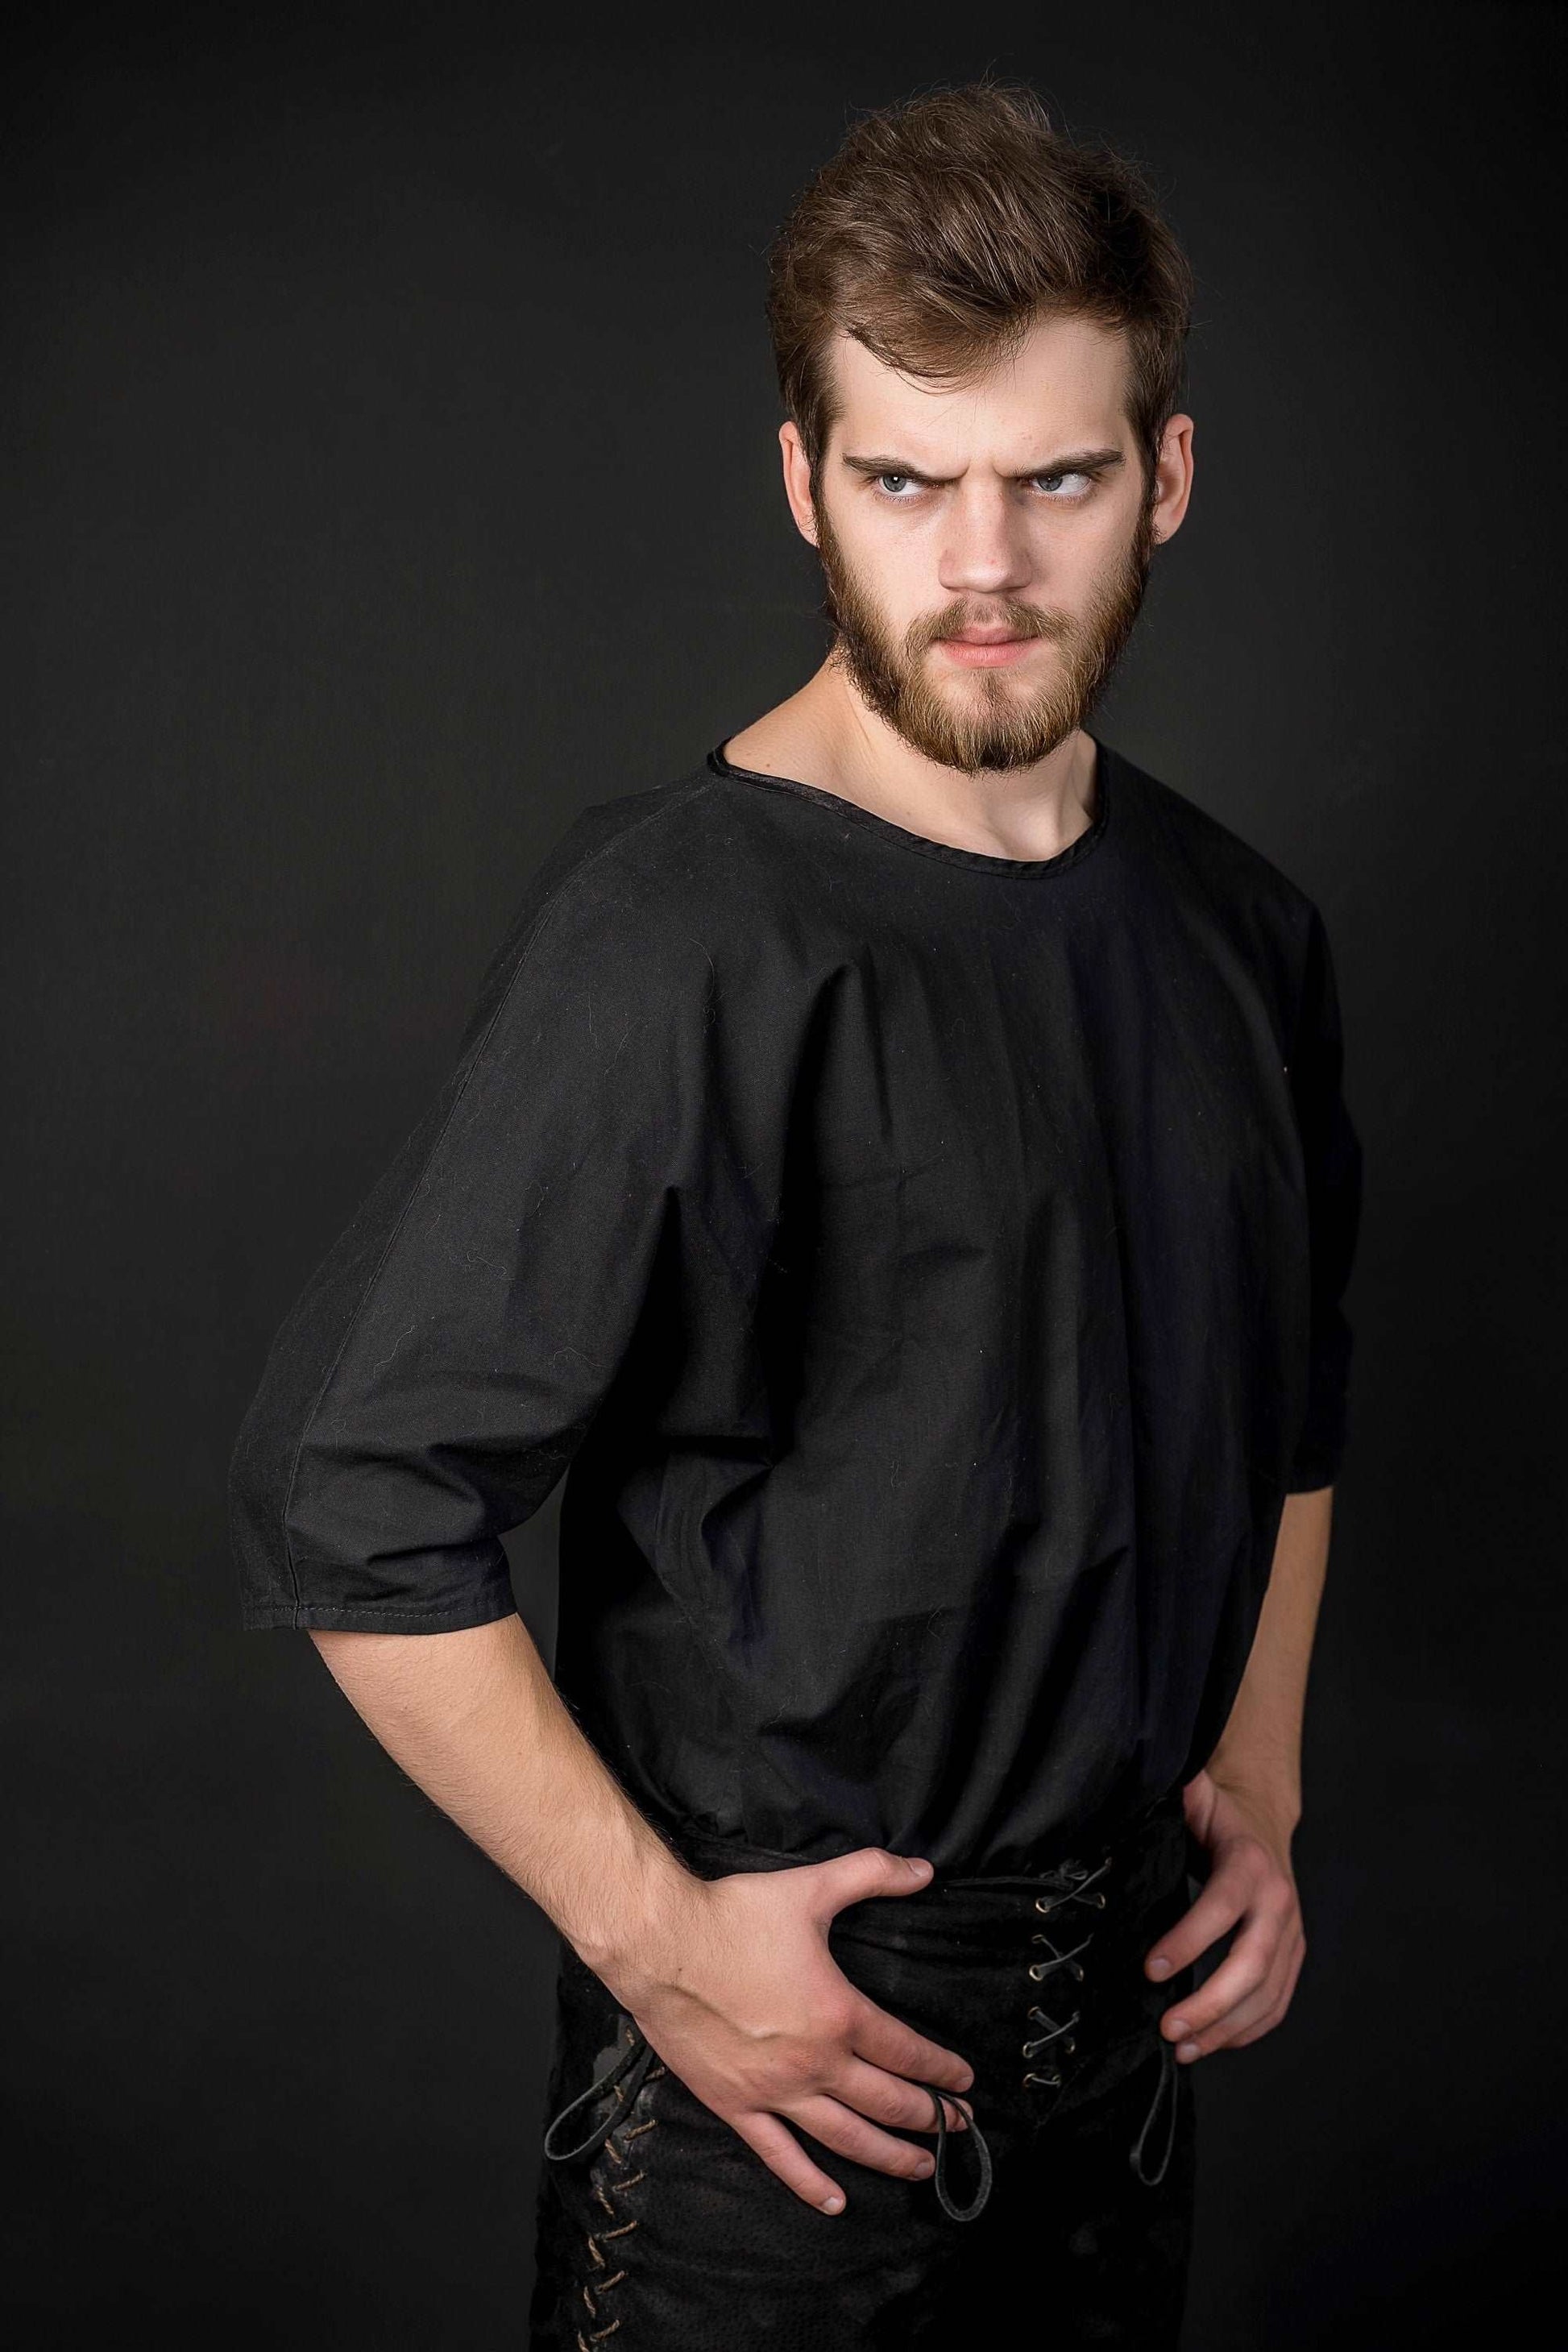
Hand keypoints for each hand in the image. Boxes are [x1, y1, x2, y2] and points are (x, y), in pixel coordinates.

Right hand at [599, 1847, 975, 2213]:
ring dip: (890, 2156)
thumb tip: (923, 1869)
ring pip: (846, 2138)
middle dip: (932, 2117)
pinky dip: (810, 2184)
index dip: (941, 2070)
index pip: (906, 2051)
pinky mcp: (736, 2105)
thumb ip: (871, 1874)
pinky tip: (836, 2202)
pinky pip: (780, 2155)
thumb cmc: (733, 1916)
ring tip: (922, 2166)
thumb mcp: (811, 1888)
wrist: (660, 1945)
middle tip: (962, 2127)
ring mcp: (775, 2091)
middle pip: (887, 2101)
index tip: (964, 2082)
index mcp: (838, 2015)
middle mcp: (814, 2063)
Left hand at [1142, 1768, 1305, 2065]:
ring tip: (1183, 2048)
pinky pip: (1277, 2002)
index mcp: (1249, 1864)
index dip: (1187, 1942)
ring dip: (1226, 2027)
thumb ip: (1173, 1793)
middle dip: (1210, 2003)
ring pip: (1266, 1993)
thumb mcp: (1196, 1796)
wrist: (1265, 1822)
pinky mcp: (1293, 1956)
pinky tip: (1213, 2042)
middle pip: (1251, 1964)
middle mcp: (1278, 1902)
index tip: (1149, 1970)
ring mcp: (1291, 1933)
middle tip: (1168, 2028)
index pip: (1219, 1908)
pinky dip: (1248, 2030)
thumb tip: (1135, 1783)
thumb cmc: (1218, 1817)